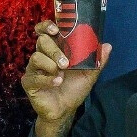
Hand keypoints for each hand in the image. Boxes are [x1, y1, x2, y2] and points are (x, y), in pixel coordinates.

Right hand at [21, 20, 111, 136]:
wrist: (65, 110)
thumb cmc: (74, 89)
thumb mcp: (89, 75)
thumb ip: (97, 61)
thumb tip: (108, 46)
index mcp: (54, 49)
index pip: (44, 31)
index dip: (46, 26)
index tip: (55, 29)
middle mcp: (42, 56)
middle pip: (42, 41)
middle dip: (55, 50)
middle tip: (66, 63)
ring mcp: (34, 69)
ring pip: (35, 57)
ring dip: (50, 64)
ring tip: (61, 74)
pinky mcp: (29, 82)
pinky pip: (33, 76)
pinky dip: (47, 79)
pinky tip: (56, 82)